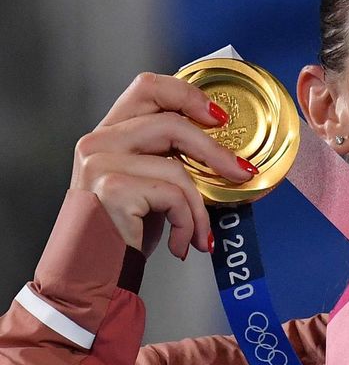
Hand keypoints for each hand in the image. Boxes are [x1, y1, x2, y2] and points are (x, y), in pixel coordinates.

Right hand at [70, 72, 254, 258]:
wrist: (91, 277)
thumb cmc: (122, 233)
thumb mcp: (147, 187)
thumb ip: (169, 159)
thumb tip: (226, 156)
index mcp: (109, 133)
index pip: (148, 87)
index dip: (188, 95)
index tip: (220, 119)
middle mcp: (97, 142)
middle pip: (172, 123)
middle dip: (216, 152)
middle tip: (242, 173)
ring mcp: (100, 164)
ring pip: (176, 167)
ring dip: (200, 207)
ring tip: (199, 234)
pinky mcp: (112, 191)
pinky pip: (172, 196)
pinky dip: (187, 223)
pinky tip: (181, 244)